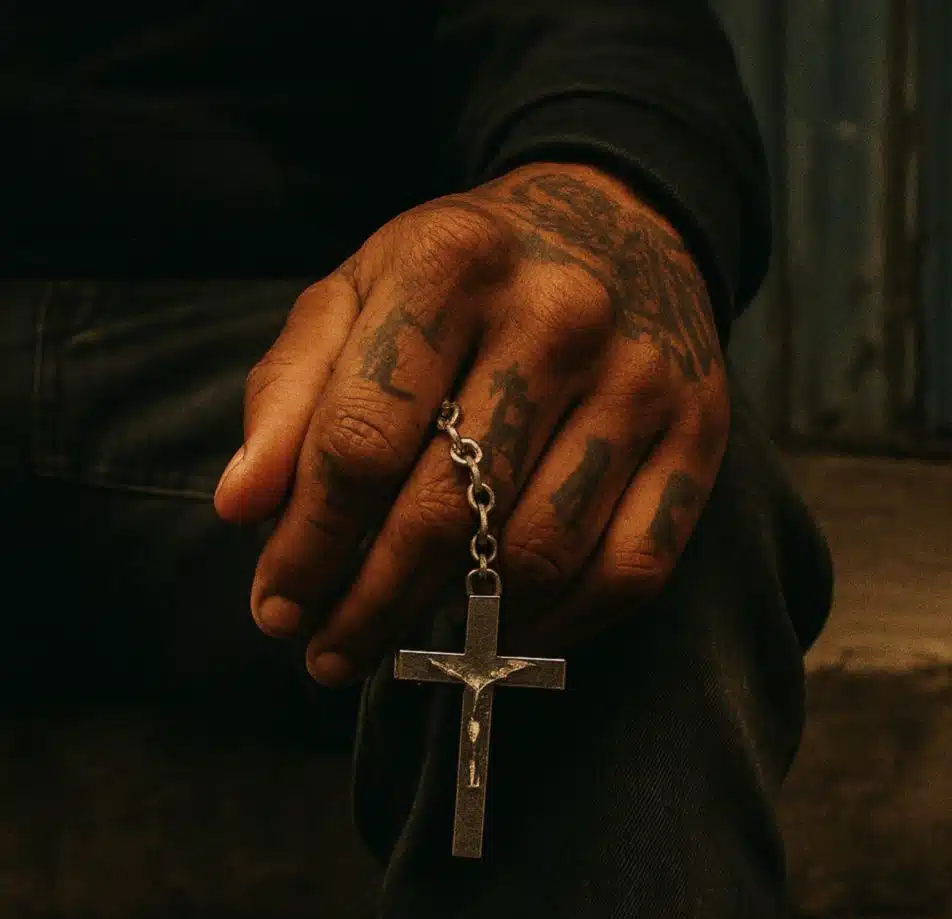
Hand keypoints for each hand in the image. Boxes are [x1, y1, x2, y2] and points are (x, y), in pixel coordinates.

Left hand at [213, 162, 729, 685]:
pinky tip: (504, 631)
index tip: (276, 608)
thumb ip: (293, 389)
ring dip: (459, 627)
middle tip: (328, 653)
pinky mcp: (700, 434)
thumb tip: (242, 506)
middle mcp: (559, 316)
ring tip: (403, 645)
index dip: (307, 544)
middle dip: (369, 605)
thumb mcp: (361, 291)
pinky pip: (631, 568)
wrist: (620, 223)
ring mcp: (641, 380)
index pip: (359, 441)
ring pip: (538, 551)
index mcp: (453, 264)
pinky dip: (560, 625)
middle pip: (446, 509)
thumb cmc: (468, 273)